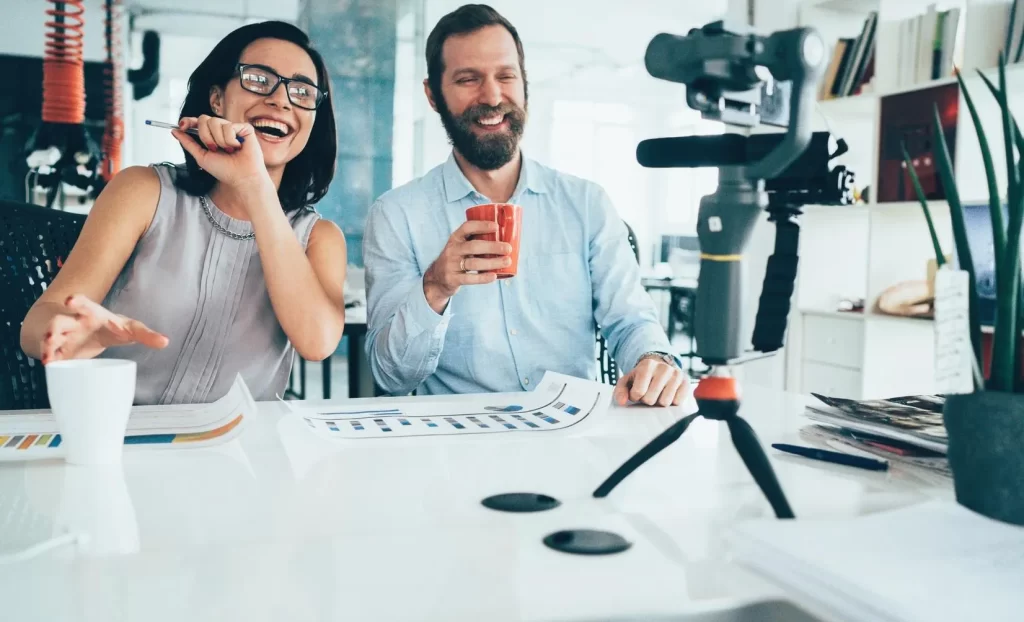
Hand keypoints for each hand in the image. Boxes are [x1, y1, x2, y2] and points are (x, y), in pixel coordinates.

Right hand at [39, 295, 169, 363]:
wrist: (85, 335)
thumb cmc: (109, 328)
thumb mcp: (128, 329)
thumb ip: (146, 335)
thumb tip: (166, 342)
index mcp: (91, 314)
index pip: (83, 305)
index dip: (77, 302)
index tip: (70, 301)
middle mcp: (73, 323)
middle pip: (60, 321)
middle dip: (55, 325)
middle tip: (51, 334)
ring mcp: (63, 337)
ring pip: (51, 337)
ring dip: (48, 343)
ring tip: (49, 350)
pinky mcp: (59, 352)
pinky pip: (51, 354)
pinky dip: (49, 358)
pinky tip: (49, 364)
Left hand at [171, 115, 266, 189]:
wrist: (241, 177)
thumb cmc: (225, 171)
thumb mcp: (201, 157)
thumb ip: (188, 143)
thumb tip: (175, 131)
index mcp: (211, 136)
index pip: (197, 121)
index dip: (189, 120)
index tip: (182, 126)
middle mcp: (221, 130)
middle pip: (204, 119)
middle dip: (205, 136)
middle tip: (215, 149)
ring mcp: (233, 128)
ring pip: (216, 122)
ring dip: (219, 140)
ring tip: (229, 150)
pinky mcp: (244, 128)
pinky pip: (229, 126)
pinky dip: (230, 140)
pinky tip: (237, 147)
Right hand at [422, 220, 511, 312]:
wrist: (437, 278)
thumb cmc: (458, 258)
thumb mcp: (461, 246)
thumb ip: (476, 241)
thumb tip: (506, 238)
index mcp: (455, 238)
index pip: (467, 227)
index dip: (481, 225)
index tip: (496, 227)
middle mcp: (452, 249)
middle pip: (473, 246)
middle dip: (492, 247)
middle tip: (508, 248)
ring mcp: (451, 264)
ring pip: (473, 263)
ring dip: (492, 262)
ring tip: (507, 261)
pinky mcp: (452, 278)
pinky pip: (469, 278)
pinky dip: (483, 278)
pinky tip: (494, 276)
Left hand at [613, 356, 688, 406]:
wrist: (659, 367)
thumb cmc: (641, 377)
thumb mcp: (627, 380)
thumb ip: (620, 390)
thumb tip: (622, 401)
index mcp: (647, 365)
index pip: (638, 393)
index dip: (635, 397)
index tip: (637, 392)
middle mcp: (664, 368)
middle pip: (651, 399)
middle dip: (647, 400)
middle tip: (648, 393)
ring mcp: (676, 375)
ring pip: (664, 402)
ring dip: (659, 402)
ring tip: (657, 393)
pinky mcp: (686, 383)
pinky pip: (677, 402)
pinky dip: (671, 401)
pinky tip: (668, 393)